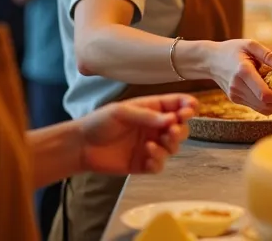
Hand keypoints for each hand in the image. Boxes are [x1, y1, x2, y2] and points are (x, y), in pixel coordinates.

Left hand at [79, 94, 196, 174]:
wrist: (81, 146)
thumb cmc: (99, 122)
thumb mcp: (122, 112)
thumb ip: (147, 116)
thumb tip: (173, 119)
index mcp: (151, 109)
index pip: (176, 105)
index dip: (187, 106)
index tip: (190, 110)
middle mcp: (154, 127)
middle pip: (180, 128)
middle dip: (180, 130)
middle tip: (170, 131)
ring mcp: (150, 146)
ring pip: (173, 147)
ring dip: (169, 146)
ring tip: (153, 144)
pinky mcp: (143, 164)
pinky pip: (160, 165)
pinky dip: (158, 161)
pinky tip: (148, 156)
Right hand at [205, 39, 271, 114]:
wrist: (211, 60)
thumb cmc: (233, 49)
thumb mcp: (251, 45)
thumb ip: (270, 56)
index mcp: (243, 72)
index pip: (266, 95)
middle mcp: (238, 87)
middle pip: (267, 105)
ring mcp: (236, 96)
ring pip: (264, 110)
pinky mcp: (236, 99)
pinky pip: (258, 107)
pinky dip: (271, 103)